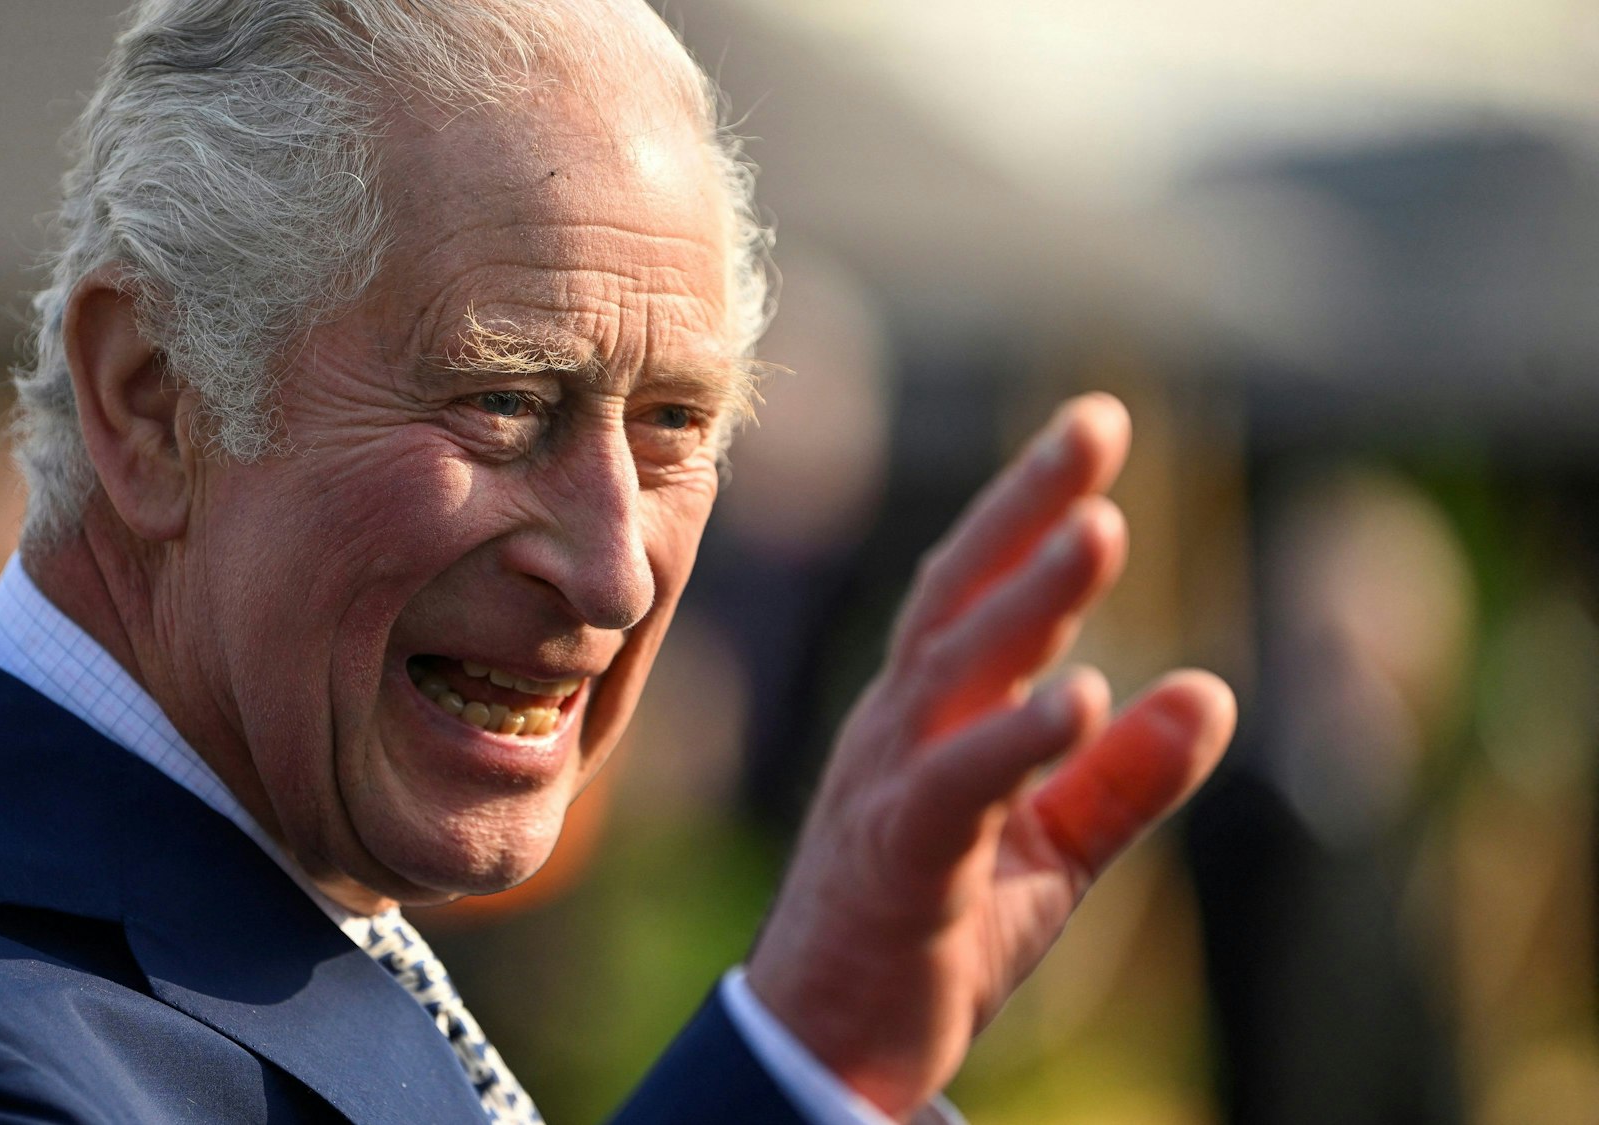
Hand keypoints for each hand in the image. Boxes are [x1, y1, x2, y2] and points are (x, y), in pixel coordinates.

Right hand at [745, 393, 1235, 1118]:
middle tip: (1094, 425)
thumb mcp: (1053, 850)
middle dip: (1025, 507)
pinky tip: (1081, 695)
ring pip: (954, 673)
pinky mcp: (896, 860)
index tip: (1095, 425)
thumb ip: (1124, 776)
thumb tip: (1212, 688)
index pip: (978, 589)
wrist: (829, 1044)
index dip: (1032, 505)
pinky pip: (953, 788)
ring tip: (1100, 531)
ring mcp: (886, 788)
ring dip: (1028, 600)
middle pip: (957, 597)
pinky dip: (1014, 738)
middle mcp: (898, 729)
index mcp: (929, 717)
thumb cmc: (933, 934)